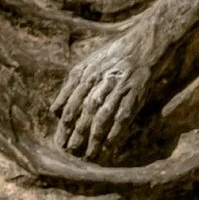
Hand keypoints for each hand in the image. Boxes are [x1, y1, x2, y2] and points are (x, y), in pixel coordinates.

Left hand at [52, 25, 162, 159]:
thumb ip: (70, 86)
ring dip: (94, 138)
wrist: (143, 45)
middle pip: (84, 113)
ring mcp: (118, 89)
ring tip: (88, 155)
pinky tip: (109, 146)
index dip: (64, 126)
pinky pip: (122, 117)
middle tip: (70, 152)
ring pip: (102, 118)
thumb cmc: (113, 55)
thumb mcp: (87, 64)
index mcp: (85, 74)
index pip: (70, 105)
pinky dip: (115, 132)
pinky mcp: (134, 95)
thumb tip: (55, 111)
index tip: (59, 142)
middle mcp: (100, 82)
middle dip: (76, 135)